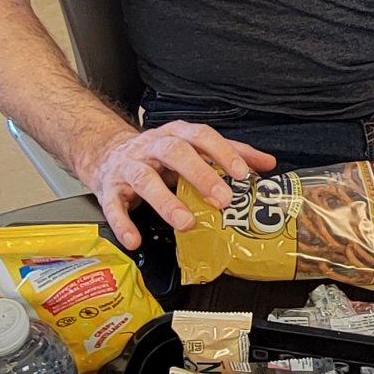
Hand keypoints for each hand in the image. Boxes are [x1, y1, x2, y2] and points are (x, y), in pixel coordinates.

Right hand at [85, 120, 275, 249]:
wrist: (107, 154)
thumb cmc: (158, 154)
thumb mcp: (192, 148)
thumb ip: (228, 154)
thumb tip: (267, 163)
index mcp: (176, 134)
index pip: (201, 136)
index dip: (223, 152)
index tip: (242, 173)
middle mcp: (152, 146)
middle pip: (175, 153)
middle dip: (200, 175)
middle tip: (222, 199)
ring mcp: (129, 166)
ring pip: (145, 179)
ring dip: (166, 202)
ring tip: (186, 223)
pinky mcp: (109, 190)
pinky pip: (114, 206)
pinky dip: (123, 224)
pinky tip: (135, 239)